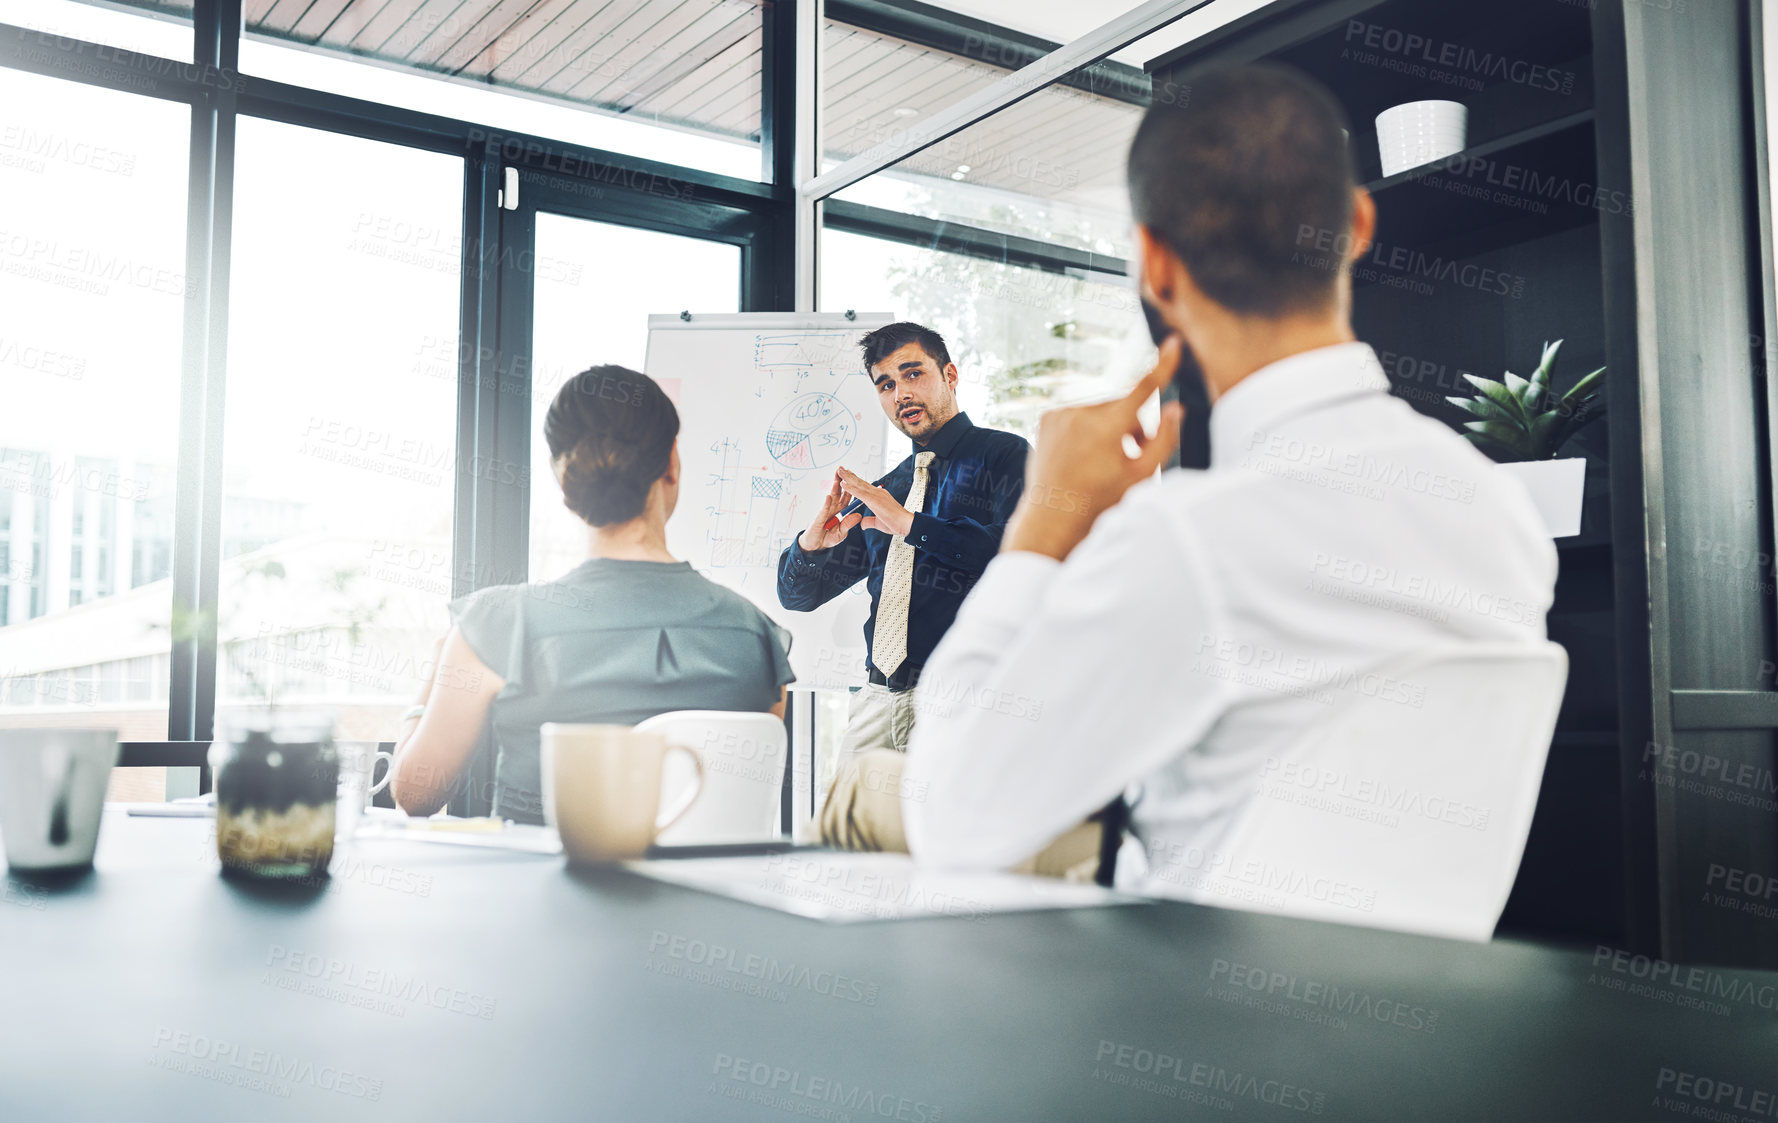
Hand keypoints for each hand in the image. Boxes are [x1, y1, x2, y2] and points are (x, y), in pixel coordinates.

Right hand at [799, 471, 862, 551]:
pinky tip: (829, 497)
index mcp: (840, 511)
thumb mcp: (842, 533)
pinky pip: (824, 510)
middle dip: (841, 481)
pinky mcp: (819, 519)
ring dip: (834, 489)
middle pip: (838, 493)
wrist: (815, 546)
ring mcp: (825, 512)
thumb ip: (848, 524)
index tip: (856, 478)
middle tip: (843, 470)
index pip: (847, 497)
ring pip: (831, 499)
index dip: (851, 488)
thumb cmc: (828, 538)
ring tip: (837, 480)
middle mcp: (833, 509)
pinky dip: (827, 504)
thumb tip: (859, 516)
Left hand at [836, 467, 913, 537]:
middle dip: (850, 475)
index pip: (865, 487)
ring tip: (839, 471)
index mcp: (879, 496)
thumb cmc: (897, 523)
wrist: (906, 524)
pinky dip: (850, 488)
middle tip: (841, 469)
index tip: (848, 475)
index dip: (855, 481)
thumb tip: (862, 523)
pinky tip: (843, 483)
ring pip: (859, 484)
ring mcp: (876, 495)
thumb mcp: (879, 523)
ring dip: (848, 478)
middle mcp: (878, 493)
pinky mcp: (874, 500)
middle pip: (860, 482)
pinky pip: (859, 493)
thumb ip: (869, 521)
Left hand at [1004, 336, 1186, 560]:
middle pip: (1123, 406)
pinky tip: (1082, 455)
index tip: (1172, 343)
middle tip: (1132, 456)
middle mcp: (1082, 413)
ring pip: (1101, 410)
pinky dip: (1086, 428)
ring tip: (1105, 460)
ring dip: (1109, 427)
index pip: (1143, 388)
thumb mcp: (1140, 476)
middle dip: (1132, 425)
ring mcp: (1061, 413)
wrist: (1052, 517)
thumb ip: (1164, 440)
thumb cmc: (1100, 501)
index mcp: (1107, 427)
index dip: (1162, 365)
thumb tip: (1176, 408)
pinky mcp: (1047, 417)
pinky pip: (1078, 413)